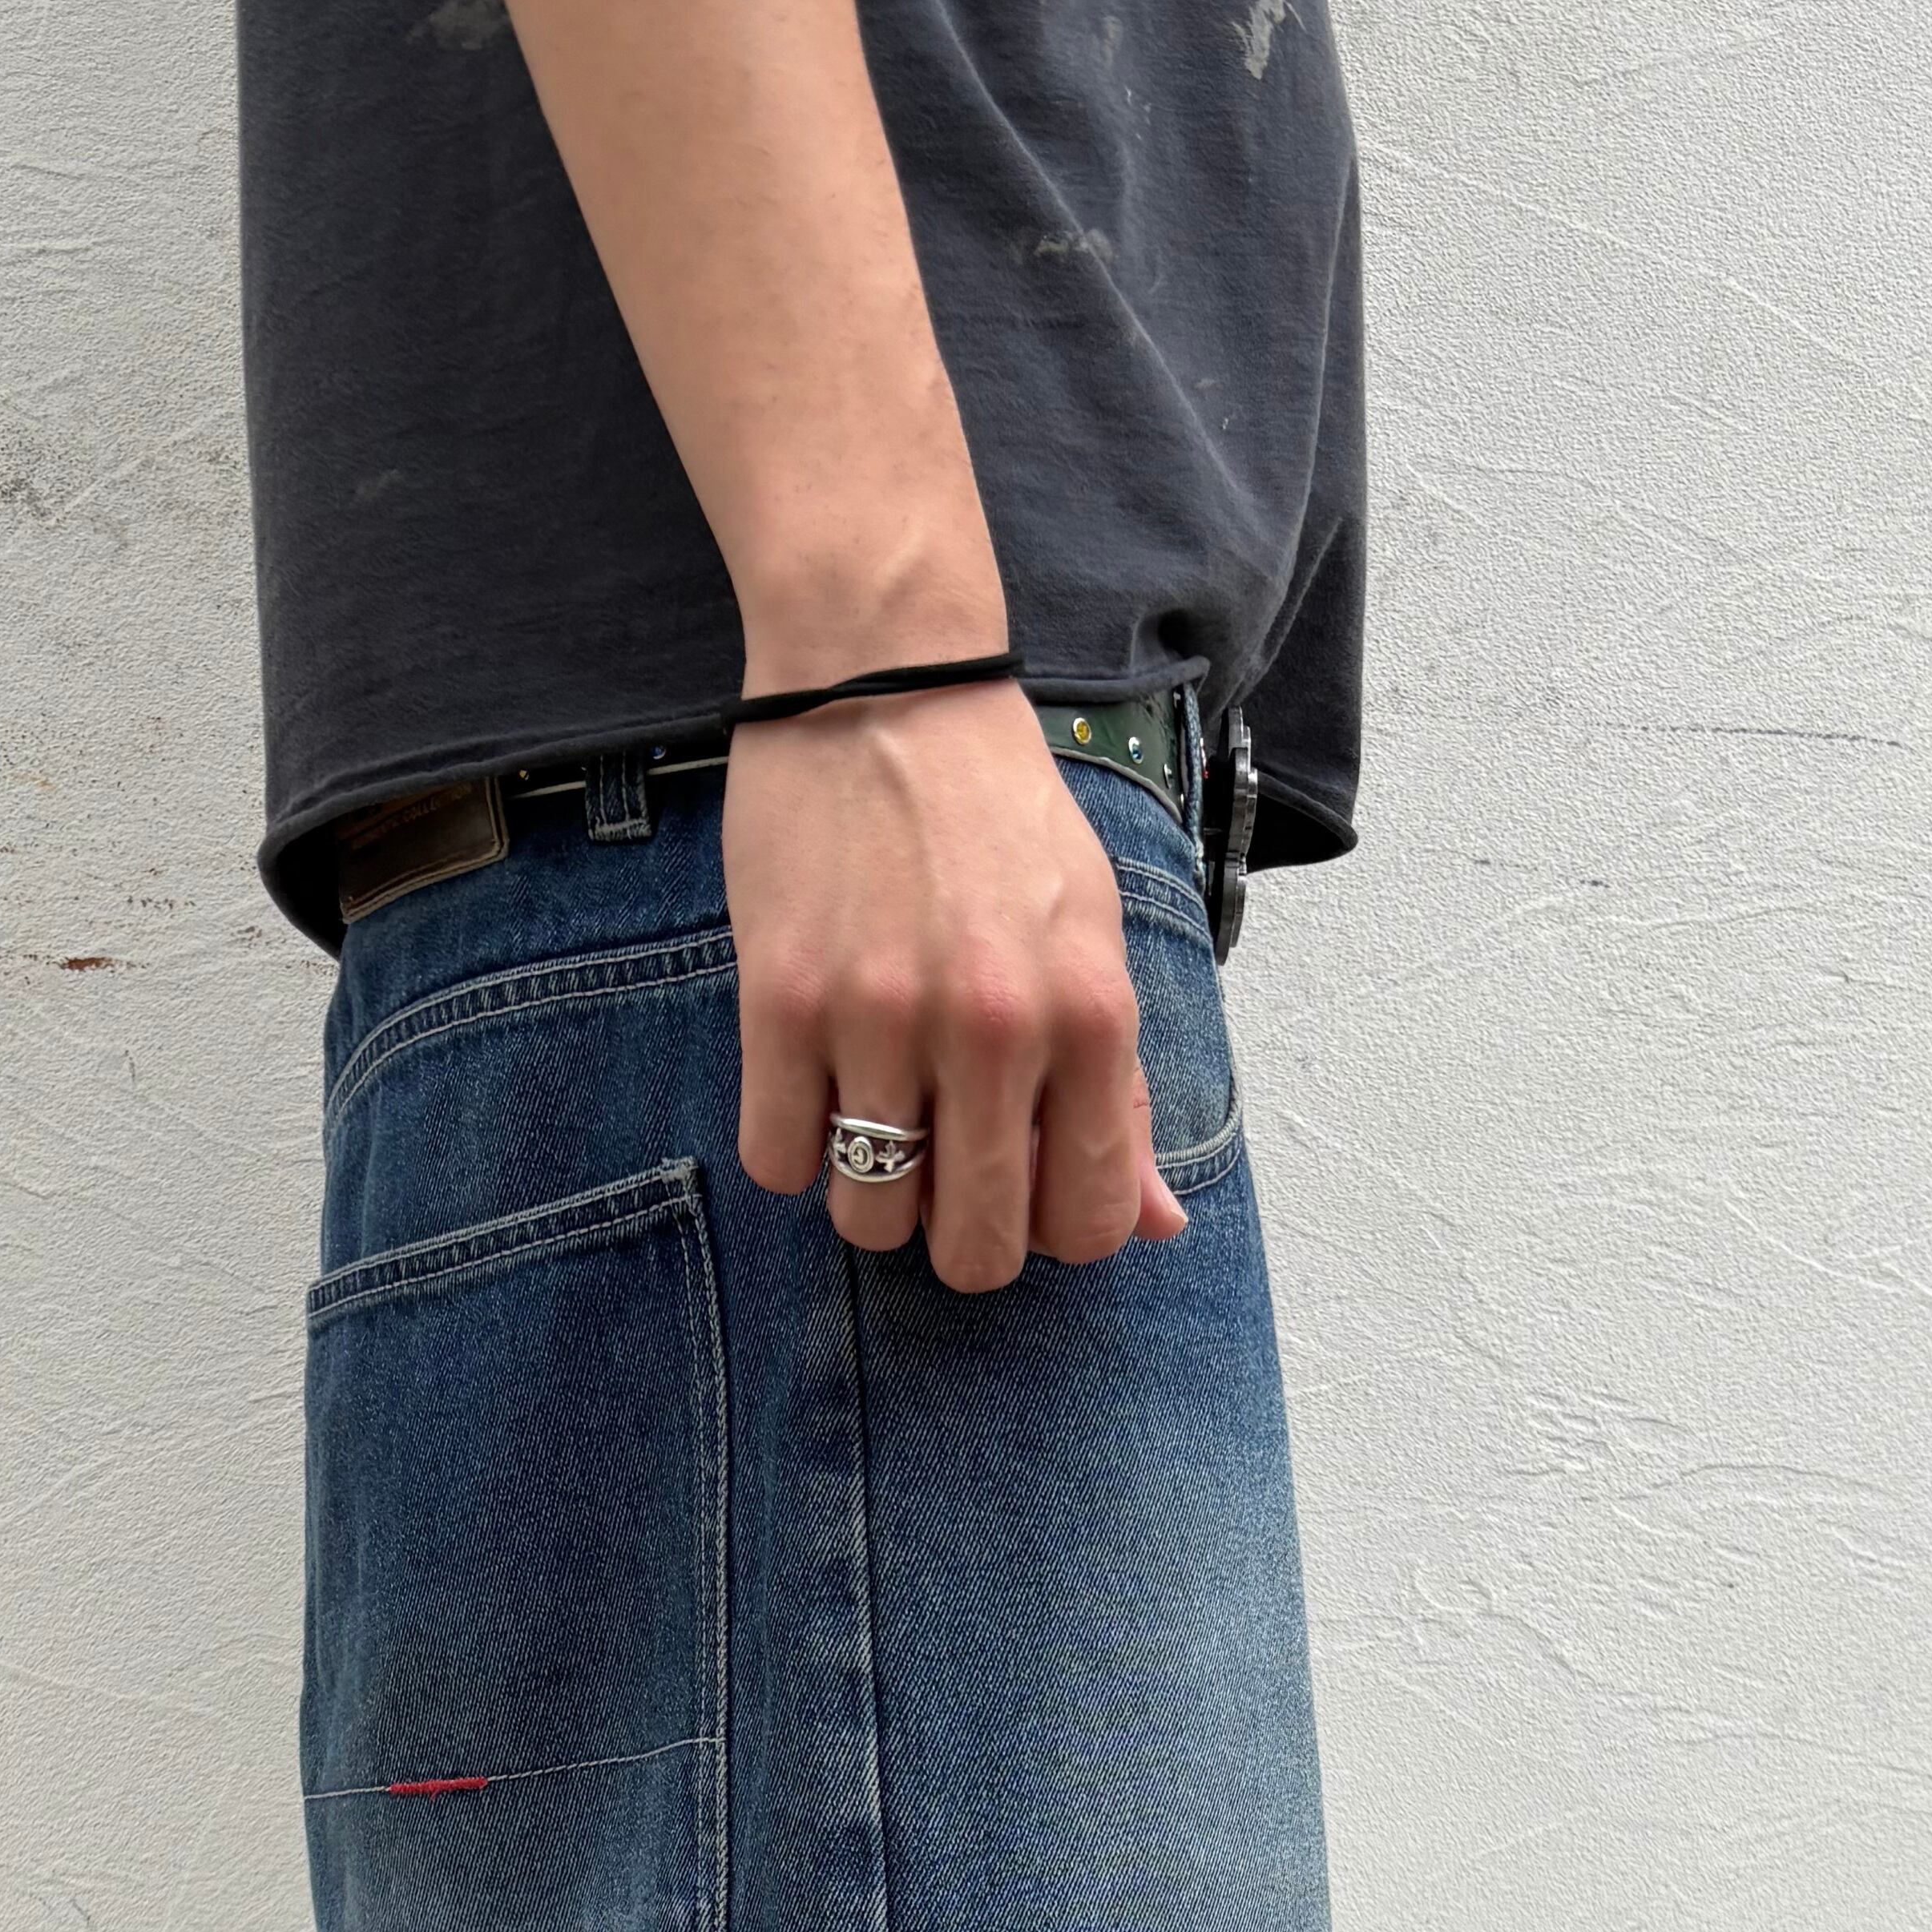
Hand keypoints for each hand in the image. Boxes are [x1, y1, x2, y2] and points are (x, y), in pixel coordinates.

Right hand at [725, 682, 1188, 1294]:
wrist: (887, 681)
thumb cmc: (998, 814)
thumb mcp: (1093, 939)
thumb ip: (1120, 1091)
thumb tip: (1155, 1224)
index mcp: (1089, 1015)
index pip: (1087, 1222)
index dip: (1051, 1230)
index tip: (1023, 1187)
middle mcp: (993, 1028)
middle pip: (975, 1250)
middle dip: (959, 1237)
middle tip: (941, 1175)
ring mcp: (881, 1019)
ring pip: (868, 1220)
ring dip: (868, 1194)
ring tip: (875, 1115)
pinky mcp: (780, 1001)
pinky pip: (775, 1160)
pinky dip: (791, 1145)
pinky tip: (813, 1082)